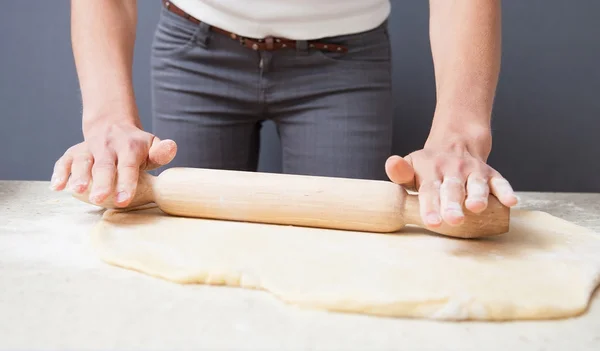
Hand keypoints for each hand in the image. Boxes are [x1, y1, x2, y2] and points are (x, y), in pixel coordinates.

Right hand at [50, 120, 176, 206]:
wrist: (113, 125)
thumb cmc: (136, 145)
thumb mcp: (152, 145)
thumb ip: (161, 152)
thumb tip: (171, 147)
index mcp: (129, 147)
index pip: (128, 166)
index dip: (126, 182)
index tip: (124, 199)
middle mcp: (107, 146)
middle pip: (104, 166)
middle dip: (101, 182)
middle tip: (100, 198)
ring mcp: (89, 148)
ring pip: (82, 161)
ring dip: (78, 175)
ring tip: (76, 190)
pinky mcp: (74, 152)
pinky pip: (64, 161)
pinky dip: (59, 172)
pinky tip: (57, 186)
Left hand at [384, 128, 517, 228]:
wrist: (456, 141)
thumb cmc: (429, 165)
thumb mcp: (412, 165)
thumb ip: (401, 171)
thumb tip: (391, 164)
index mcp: (431, 170)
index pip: (429, 190)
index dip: (430, 206)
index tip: (432, 221)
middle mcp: (453, 170)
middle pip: (452, 189)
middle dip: (453, 205)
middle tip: (452, 220)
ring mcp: (473, 171)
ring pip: (476, 184)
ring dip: (478, 196)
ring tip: (476, 207)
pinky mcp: (490, 174)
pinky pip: (500, 181)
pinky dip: (505, 191)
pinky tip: (510, 202)